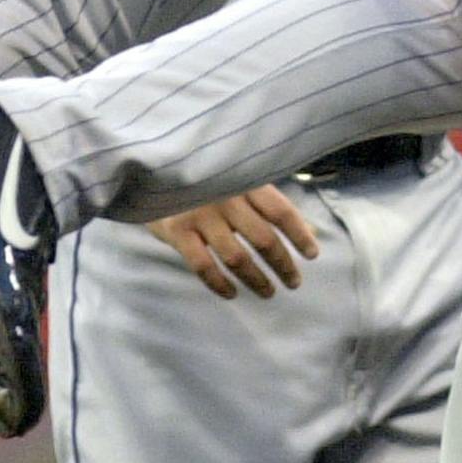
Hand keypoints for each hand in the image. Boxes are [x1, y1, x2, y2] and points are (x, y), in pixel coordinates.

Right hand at [146, 186, 319, 300]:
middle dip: (283, 264)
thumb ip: (268, 203)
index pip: (280, 211)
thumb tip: (311, 231)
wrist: (149, 169)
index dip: (300, 234)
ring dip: (256, 279)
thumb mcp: (236, 181)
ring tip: (268, 292)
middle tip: (294, 282)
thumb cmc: (202, 178)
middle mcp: (225, 196)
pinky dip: (219, 284)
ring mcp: (200, 214)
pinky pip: (203, 266)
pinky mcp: (177, 231)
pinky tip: (232, 293)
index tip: (312, 255)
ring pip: (237, 256)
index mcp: (244, 180)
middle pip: (263, 237)